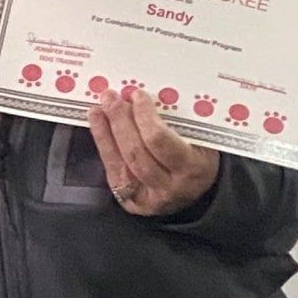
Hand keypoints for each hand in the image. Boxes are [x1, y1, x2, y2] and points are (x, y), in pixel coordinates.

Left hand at [87, 90, 218, 217]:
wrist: (197, 191)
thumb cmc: (199, 155)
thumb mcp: (200, 139)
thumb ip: (176, 121)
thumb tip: (141, 97)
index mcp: (193, 167)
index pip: (160, 141)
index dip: (144, 117)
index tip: (137, 95)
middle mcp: (170, 186)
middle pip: (136, 153)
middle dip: (120, 122)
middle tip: (111, 98)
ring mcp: (149, 197)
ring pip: (121, 164)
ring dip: (106, 132)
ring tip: (99, 109)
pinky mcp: (130, 202)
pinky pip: (113, 171)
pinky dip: (103, 145)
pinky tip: (97, 125)